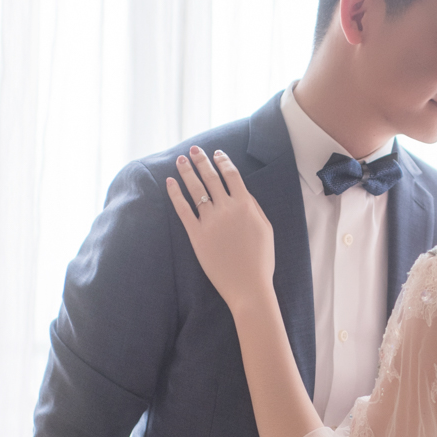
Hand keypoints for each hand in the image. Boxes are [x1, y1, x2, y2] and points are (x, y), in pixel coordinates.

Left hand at [166, 147, 274, 313]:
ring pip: (196, 190)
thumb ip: (254, 207)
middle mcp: (227, 209)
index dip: (223, 161)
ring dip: (187, 172)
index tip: (216, 153)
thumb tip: (242, 192)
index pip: (232, 175)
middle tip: (194, 150)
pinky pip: (183, 210)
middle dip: (201, 160)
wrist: (248, 286)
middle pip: (211, 177)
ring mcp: (210, 221)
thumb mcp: (266, 229)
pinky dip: (175, 194)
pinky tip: (170, 183)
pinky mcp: (196, 235)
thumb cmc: (261, 260)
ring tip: (180, 160)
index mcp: (246, 205)